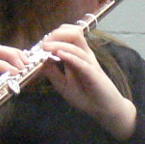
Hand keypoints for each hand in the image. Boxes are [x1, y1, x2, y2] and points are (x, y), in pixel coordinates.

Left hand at [41, 25, 135, 140]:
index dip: (54, 36)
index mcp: (78, 55)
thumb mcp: (63, 84)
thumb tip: (41, 60)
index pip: (68, 35)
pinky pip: (82, 63)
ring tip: (46, 47)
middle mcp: (85, 55)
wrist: (103, 110)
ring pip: (76, 46)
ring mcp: (90, 64)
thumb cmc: (85, 96)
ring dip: (59, 44)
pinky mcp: (93, 74)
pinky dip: (70, 57)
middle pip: (74, 33)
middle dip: (57, 35)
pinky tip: (60, 54)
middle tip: (44, 44)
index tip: (42, 44)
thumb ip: (52, 72)